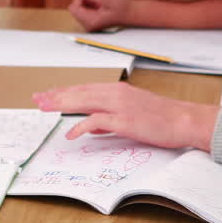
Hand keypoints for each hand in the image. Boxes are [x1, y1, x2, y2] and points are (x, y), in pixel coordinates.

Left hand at [32, 82, 216, 150]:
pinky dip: (81, 126)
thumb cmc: (161, 119)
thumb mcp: (132, 114)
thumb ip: (110, 119)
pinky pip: (97, 121)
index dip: (64, 92)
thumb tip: (91, 126)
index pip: (84, 89)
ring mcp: (120, 105)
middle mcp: (116, 93)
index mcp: (118, 90)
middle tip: (37, 99)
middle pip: (79, 92)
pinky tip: (71, 133)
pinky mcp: (125, 120)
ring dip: (62, 104)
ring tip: (45, 108)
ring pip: (84, 101)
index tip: (48, 95)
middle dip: (56, 96)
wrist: (183, 120)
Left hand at [68, 0, 131, 30]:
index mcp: (91, 21)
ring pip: (78, 9)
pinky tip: (99, 4)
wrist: (130, 14)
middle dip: (82, 0)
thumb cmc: (123, 7)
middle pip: (74, 9)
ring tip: (99, 1)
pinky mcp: (91, 22)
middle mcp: (88, 25)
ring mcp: (89, 24)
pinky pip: (83, 11)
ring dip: (86, 2)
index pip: (73, 8)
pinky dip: (89, 5)